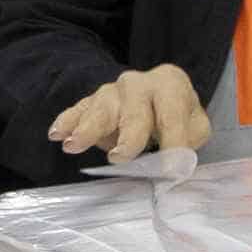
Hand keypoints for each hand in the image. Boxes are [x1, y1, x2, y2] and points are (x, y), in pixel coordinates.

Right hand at [51, 64, 209, 165]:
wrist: (153, 95)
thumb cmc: (175, 114)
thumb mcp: (194, 125)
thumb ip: (187, 140)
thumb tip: (175, 165)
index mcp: (171, 84)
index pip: (172, 115)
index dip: (173, 141)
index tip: (170, 168)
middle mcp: (139, 83)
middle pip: (134, 111)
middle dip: (128, 136)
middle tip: (120, 157)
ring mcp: (111, 91)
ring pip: (100, 110)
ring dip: (87, 129)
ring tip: (73, 145)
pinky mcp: (90, 102)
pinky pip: (77, 111)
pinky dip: (67, 123)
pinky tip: (57, 134)